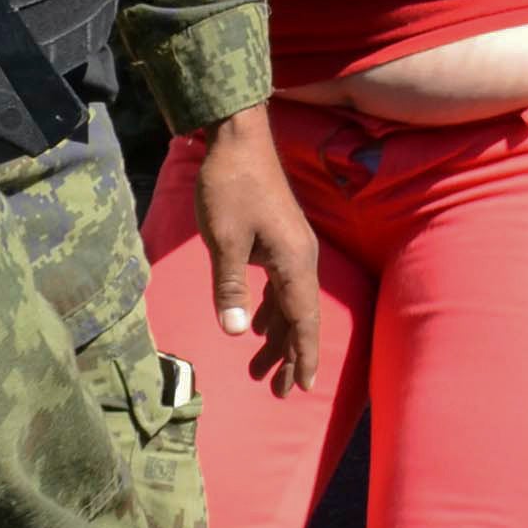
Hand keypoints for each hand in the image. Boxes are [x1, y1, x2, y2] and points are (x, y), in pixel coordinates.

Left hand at [191, 108, 323, 393]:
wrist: (237, 135)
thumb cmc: (229, 185)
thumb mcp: (224, 239)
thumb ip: (229, 287)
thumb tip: (234, 334)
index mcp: (294, 261)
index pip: (303, 320)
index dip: (302, 356)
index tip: (301, 388)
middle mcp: (301, 257)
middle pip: (299, 317)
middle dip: (288, 355)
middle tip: (275, 392)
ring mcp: (291, 246)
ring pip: (289, 302)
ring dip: (276, 335)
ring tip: (260, 368)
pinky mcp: (278, 236)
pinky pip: (281, 284)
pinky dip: (271, 309)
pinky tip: (256, 323)